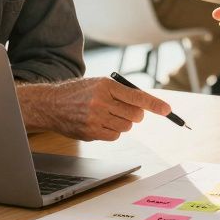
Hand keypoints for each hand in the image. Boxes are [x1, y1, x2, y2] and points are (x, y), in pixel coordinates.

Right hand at [21, 77, 170, 141]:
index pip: (137, 96)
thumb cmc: (79, 92)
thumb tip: (147, 105)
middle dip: (135, 114)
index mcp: (106, 85)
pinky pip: (115, 136)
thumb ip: (122, 92)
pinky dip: (113, 131)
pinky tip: (101, 123)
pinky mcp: (91, 132)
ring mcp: (95, 118)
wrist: (51, 104)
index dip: (154, 104)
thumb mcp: (99, 84)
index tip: (167, 110)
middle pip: (135, 115)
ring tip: (107, 115)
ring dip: (122, 123)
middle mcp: (101, 101)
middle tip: (125, 110)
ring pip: (126, 127)